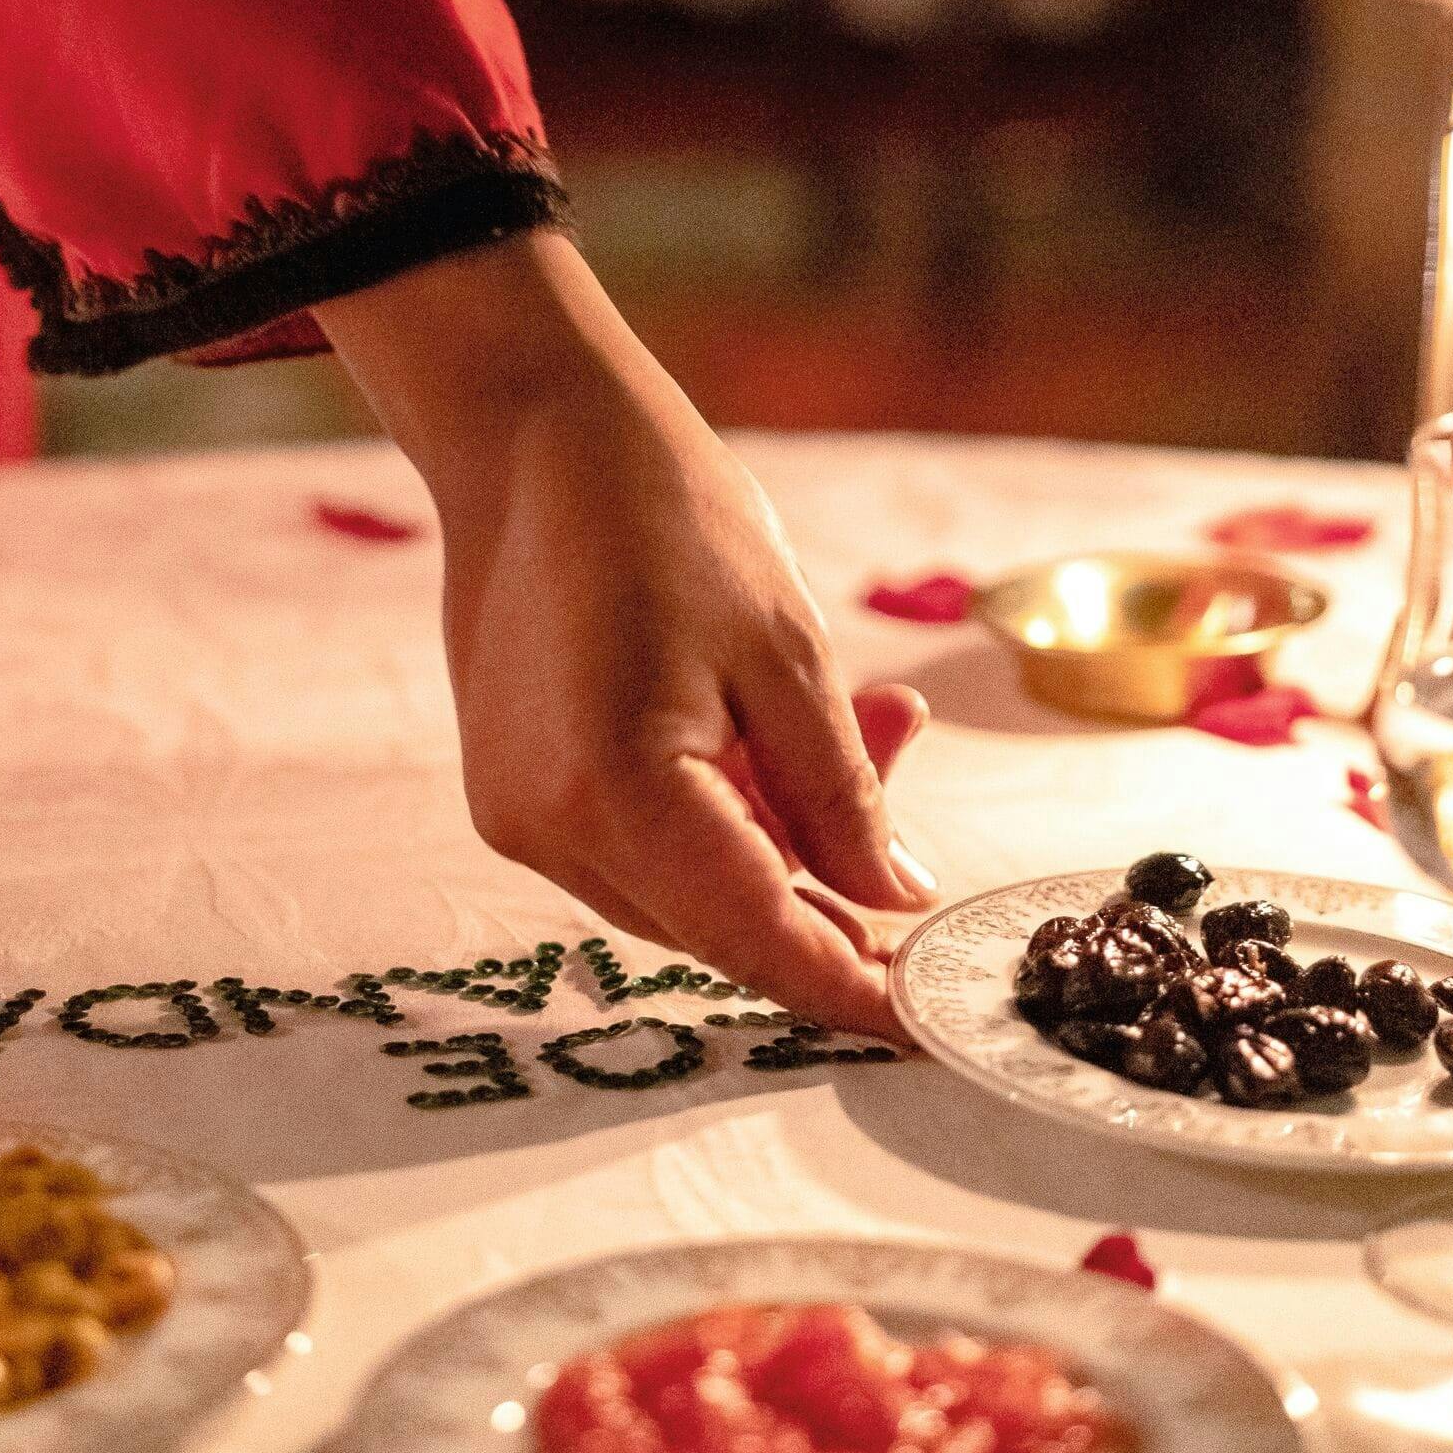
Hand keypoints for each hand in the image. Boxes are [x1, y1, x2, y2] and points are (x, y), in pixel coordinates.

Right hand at [315, 233, 938, 1035]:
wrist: (531, 435)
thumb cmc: (662, 513)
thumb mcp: (787, 651)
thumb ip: (842, 796)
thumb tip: (893, 900)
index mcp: (615, 792)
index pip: (757, 937)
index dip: (853, 986)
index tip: (935, 1017)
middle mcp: (549, 829)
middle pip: (721, 926)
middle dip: (831, 889)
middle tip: (918, 798)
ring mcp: (520, 817)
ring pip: (685, 892)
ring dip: (781, 842)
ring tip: (865, 723)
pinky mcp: (517, 794)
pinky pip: (641, 848)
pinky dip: (721, 817)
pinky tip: (767, 736)